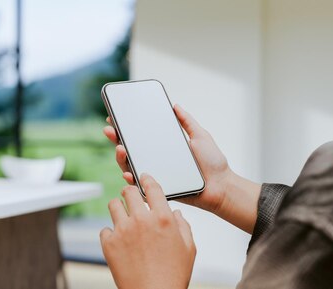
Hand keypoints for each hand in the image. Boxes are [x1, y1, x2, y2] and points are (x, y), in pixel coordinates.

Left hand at [100, 174, 195, 288]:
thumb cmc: (173, 275)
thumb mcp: (189, 248)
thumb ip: (183, 226)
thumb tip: (175, 214)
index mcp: (163, 218)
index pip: (152, 187)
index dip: (146, 179)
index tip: (143, 178)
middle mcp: (141, 220)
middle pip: (128, 191)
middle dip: (130, 193)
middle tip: (132, 199)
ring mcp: (123, 230)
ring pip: (113, 205)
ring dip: (119, 209)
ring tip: (124, 219)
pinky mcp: (109, 243)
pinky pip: (105, 229)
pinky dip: (111, 234)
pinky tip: (120, 242)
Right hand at [104, 104, 229, 212]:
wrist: (221, 186)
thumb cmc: (213, 164)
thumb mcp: (200, 136)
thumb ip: (187, 122)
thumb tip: (175, 105)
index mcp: (162, 148)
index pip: (139, 136)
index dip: (125, 128)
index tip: (115, 117)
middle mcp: (155, 160)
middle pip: (129, 149)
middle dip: (116, 139)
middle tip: (110, 130)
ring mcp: (155, 174)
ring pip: (130, 166)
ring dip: (120, 157)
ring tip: (120, 148)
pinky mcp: (157, 189)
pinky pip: (140, 185)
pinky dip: (131, 179)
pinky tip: (128, 172)